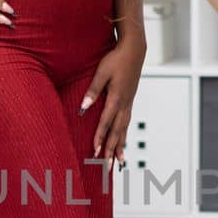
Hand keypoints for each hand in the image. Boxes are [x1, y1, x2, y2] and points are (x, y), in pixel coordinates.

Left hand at [80, 36, 145, 164]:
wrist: (134, 50)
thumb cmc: (115, 59)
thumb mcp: (101, 72)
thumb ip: (92, 91)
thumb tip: (83, 108)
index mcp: (116, 98)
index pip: (106, 122)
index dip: (100, 137)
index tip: (95, 151)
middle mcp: (124, 104)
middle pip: (117, 132)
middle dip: (112, 150)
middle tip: (108, 167)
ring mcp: (129, 104)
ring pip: (124, 130)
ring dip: (121, 147)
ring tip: (120, 163)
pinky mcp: (129, 102)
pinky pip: (127, 124)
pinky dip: (124, 136)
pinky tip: (122, 144)